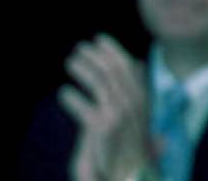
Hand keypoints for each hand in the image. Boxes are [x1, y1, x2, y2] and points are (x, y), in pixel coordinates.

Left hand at [57, 34, 154, 180]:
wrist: (129, 175)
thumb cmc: (130, 149)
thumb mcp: (138, 116)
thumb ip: (136, 92)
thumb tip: (138, 64)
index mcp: (143, 101)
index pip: (130, 67)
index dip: (114, 51)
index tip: (100, 40)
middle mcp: (134, 105)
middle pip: (115, 71)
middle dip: (97, 56)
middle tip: (80, 47)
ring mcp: (120, 115)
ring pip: (100, 83)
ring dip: (85, 70)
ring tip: (71, 62)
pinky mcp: (104, 128)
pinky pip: (85, 108)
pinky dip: (73, 100)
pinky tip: (64, 94)